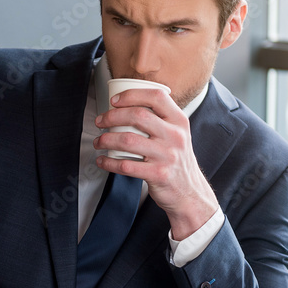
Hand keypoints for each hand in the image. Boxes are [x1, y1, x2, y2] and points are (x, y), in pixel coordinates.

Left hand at [93, 88, 218, 239]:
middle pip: (138, 116)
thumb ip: (160, 120)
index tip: (115, 101)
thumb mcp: (177, 135)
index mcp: (179, 121)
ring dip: (106, 139)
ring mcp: (167, 156)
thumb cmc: (177, 161)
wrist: (189, 192)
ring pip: (128, 140)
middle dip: (112, 117)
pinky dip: (109, 162)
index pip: (156, 97)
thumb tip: (125, 107)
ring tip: (98, 142)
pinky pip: (126, 165)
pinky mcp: (158, 174)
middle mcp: (175, 136)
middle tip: (100, 122)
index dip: (132, 95)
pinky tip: (103, 160)